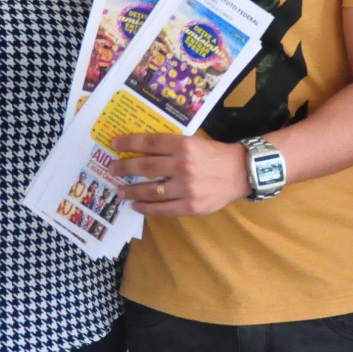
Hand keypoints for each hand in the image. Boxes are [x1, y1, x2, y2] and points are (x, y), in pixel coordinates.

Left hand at [112, 133, 249, 216]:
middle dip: (124, 168)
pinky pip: (162, 209)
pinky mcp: (190, 206)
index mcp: (183, 145)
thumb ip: (171, 147)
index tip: (114, 144)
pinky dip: (146, 208)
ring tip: (120, 191)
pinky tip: (137, 205)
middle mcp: (182, 165)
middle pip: (145, 167)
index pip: (149, 143)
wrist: (241, 172)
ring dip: (131, 191)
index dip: (129, 143)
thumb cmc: (215, 155)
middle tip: (111, 169)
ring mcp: (186, 188)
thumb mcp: (194, 142)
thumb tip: (142, 151)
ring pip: (150, 190)